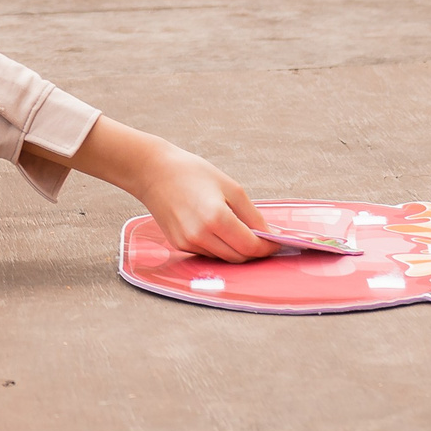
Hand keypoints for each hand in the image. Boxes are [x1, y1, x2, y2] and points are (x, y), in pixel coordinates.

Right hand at [40, 116, 276, 261]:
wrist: (153, 172)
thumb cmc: (192, 173)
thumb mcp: (231, 188)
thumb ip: (252, 215)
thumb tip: (269, 236)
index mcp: (217, 218)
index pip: (251, 247)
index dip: (268, 247)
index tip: (276, 242)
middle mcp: (201, 235)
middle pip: (239, 257)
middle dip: (254, 251)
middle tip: (262, 238)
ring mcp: (188, 242)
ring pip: (224, 258)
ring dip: (237, 250)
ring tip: (239, 230)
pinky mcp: (179, 244)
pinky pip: (208, 253)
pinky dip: (219, 246)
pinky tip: (217, 229)